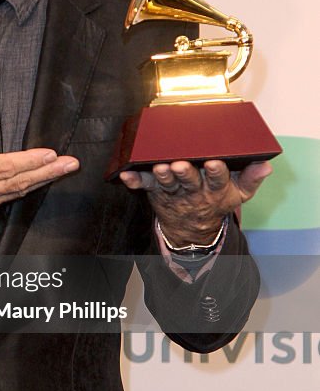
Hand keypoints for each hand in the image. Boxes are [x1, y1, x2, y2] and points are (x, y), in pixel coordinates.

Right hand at [0, 102, 79, 235]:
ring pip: (19, 192)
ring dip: (44, 180)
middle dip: (49, 172)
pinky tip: (41, 180)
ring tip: (64, 169)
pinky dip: (28, 187)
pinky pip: (10, 197)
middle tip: (71, 164)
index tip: (49, 154)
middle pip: (20, 182)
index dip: (28, 161)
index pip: (4, 168)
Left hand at [119, 159, 271, 246]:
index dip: (216, 172)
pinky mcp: (157, 191)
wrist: (193, 227)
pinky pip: (144, 185)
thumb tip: (266, 165)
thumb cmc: (216, 201)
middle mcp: (194, 190)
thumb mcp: (238, 194)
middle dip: (185, 173)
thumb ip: (251, 179)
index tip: (214, 163)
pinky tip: (125, 175)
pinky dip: (134, 181)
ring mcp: (174, 191)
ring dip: (162, 176)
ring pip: (167, 183)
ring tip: (159, 167)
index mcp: (215, 188)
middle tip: (180, 164)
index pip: (217, 180)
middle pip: (189, 181)